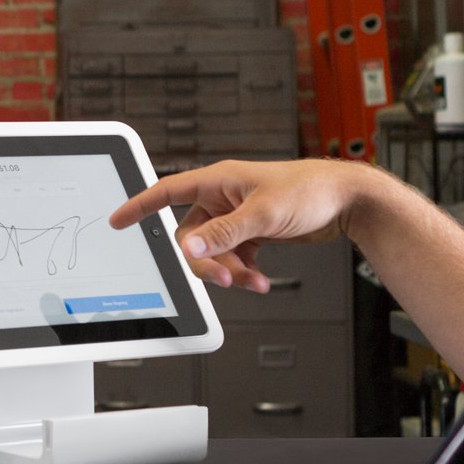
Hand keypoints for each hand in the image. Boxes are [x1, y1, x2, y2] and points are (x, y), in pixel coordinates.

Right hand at [110, 159, 374, 293]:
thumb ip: (224, 233)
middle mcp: (223, 198)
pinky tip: (260, 280)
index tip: (117, 220)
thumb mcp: (263, 214)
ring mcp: (237, 217)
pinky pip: (235, 258)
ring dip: (230, 271)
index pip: (167, 191)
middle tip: (225, 278)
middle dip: (207, 262)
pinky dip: (244, 272)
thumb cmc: (310, 191)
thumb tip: (188, 247)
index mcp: (218, 181)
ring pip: (215, 252)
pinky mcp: (254, 233)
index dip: (139, 206)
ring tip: (254, 282)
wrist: (347, 201)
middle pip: (192, 237)